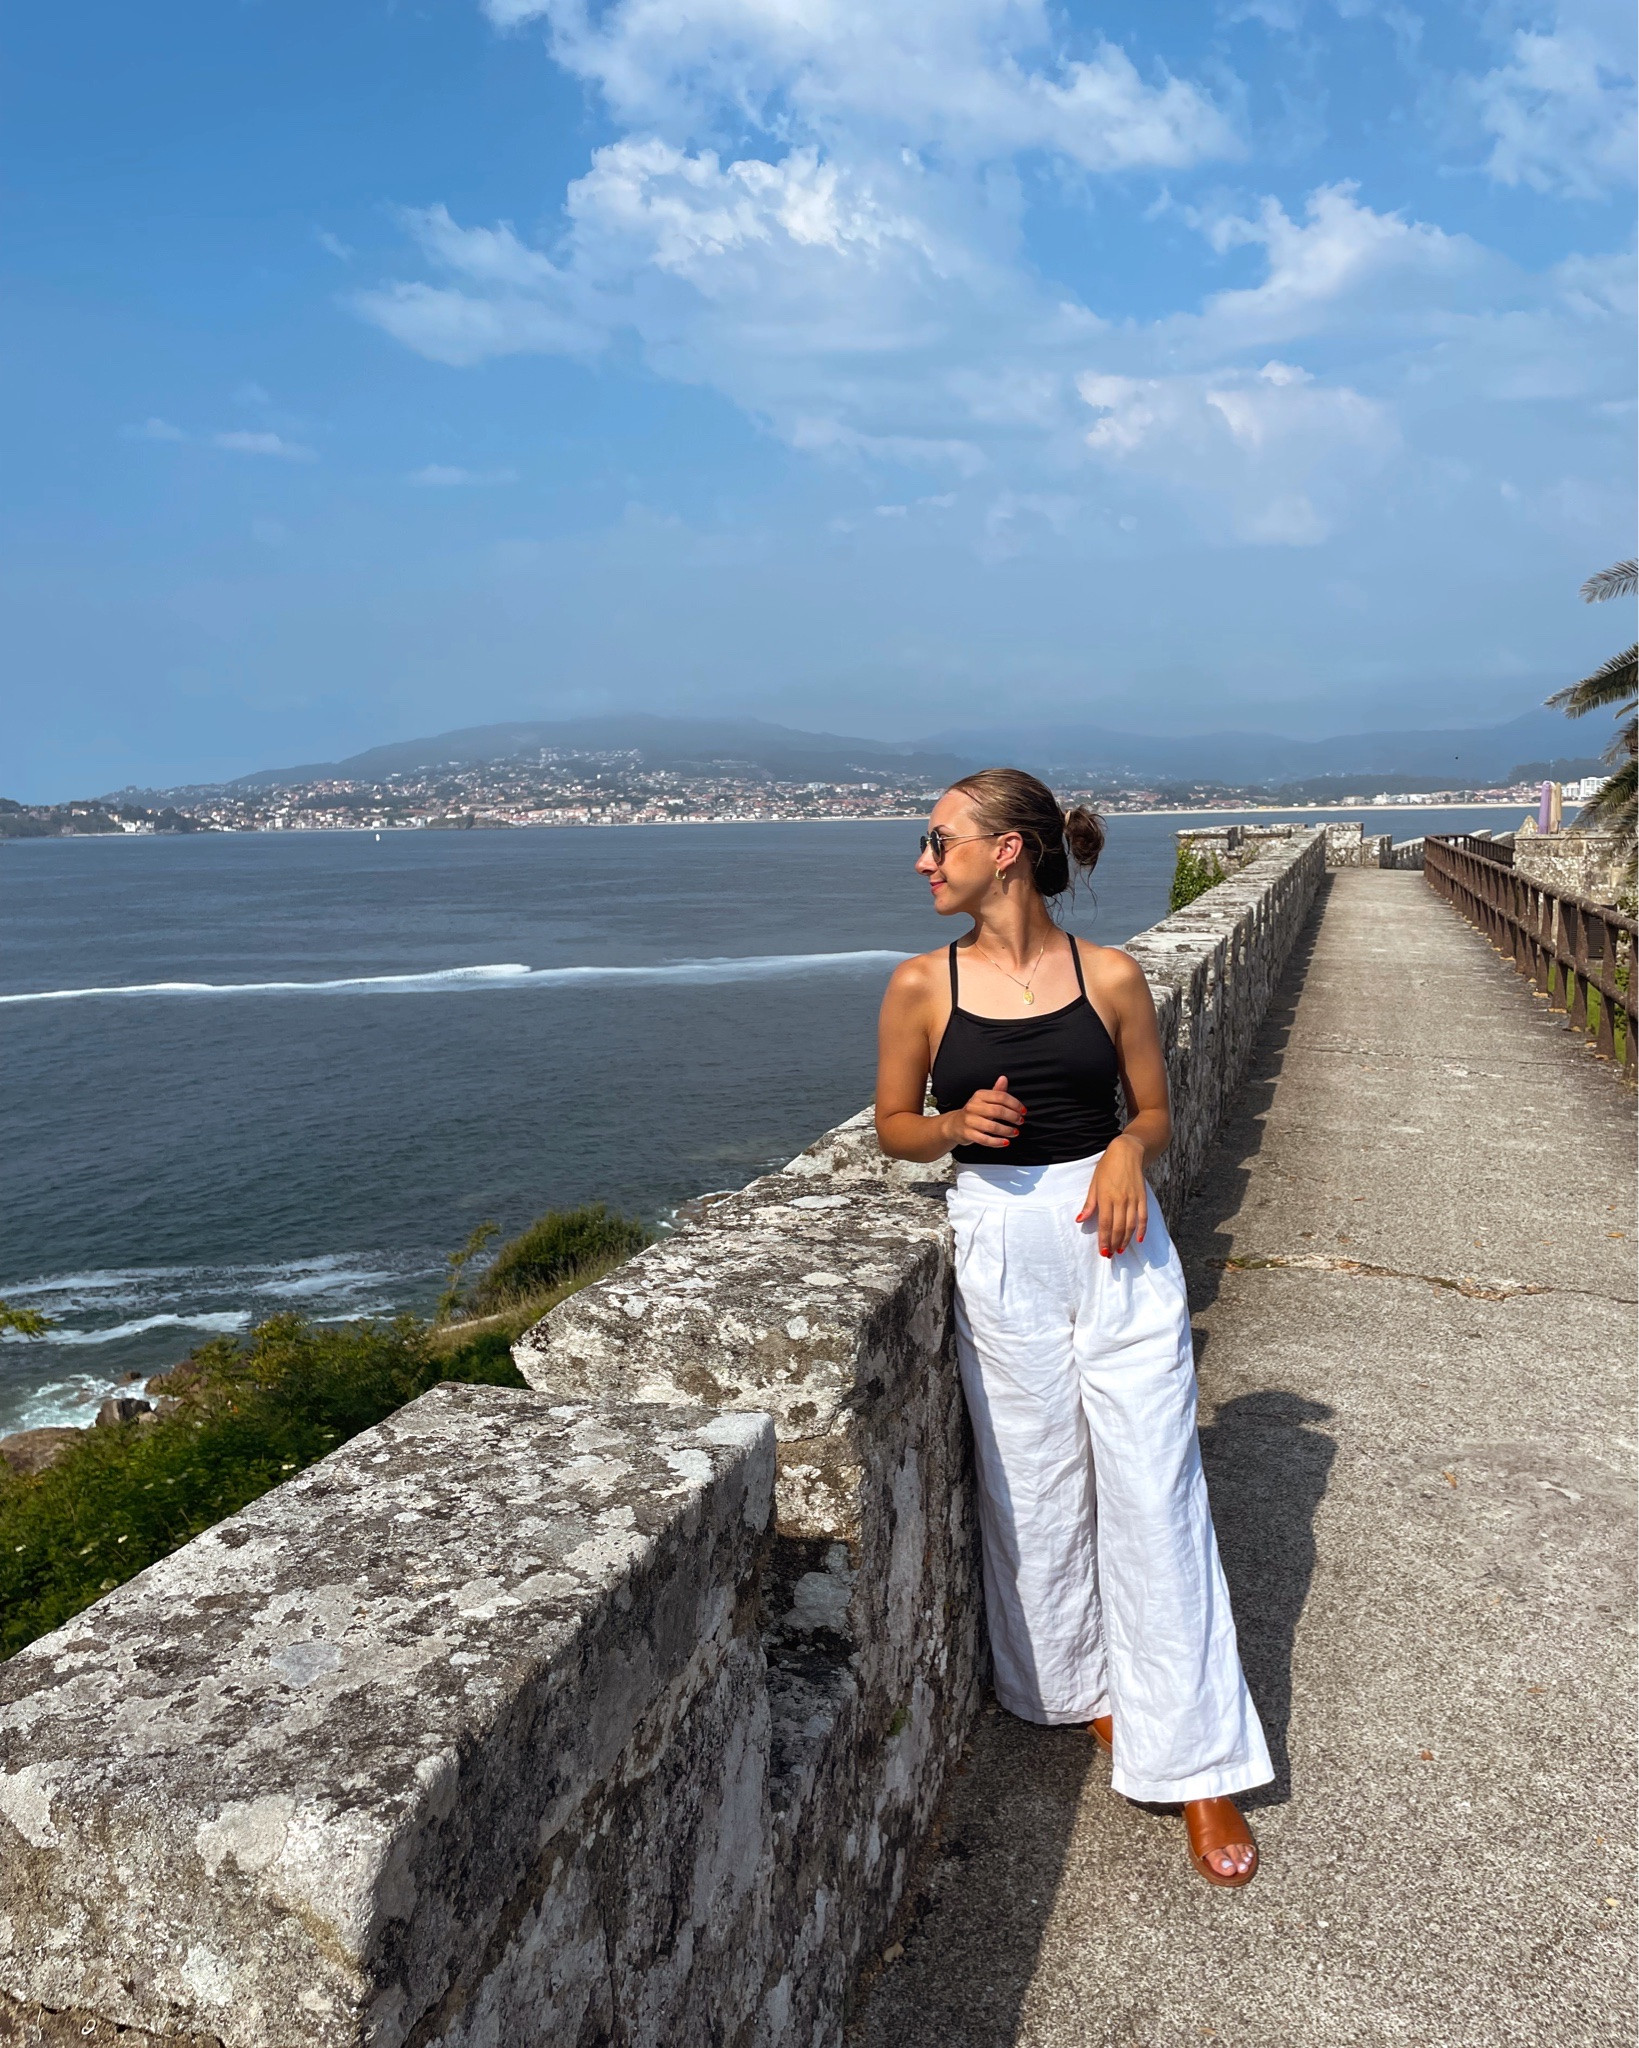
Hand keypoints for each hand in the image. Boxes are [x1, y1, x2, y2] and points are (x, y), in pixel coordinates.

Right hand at [944, 1074, 1026, 1149]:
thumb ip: (996, 1091)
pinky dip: (997, 1142)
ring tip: (1015, 1132)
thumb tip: (1004, 1078)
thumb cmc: (974, 1112)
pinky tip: (1005, 1142)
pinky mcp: (968, 1134)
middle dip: (1012, 1117)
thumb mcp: (984, 1099)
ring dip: (1007, 1130)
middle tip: (1020, 1121)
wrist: (954, 1125)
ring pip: (992, 1127)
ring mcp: (970, 1121)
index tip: (1023, 1111)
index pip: (1001, 1097)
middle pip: (998, 1111)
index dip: (1015, 1104)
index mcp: (979, 1096)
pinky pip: (985, 1139)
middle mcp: (973, 1106)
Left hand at [1076, 1133, 1147, 1254]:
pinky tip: (1138, 1239)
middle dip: (1114, 1243)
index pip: (1105, 1224)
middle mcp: (1121, 1200)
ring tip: (1121, 1250)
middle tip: (1111, 1254)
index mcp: (1106, 1197)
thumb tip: (1080, 1219)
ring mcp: (1133, 1199)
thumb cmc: (1107, 1167)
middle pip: (1118, 1228)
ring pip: (1130, 1225)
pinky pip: (1143, 1217)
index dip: (1105, 1239)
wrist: (1127, 1152)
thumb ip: (1089, 1203)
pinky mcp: (1142, 1197)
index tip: (1103, 1251)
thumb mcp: (1094, 1183)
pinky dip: (1142, 1229)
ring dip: (1126, 1240)